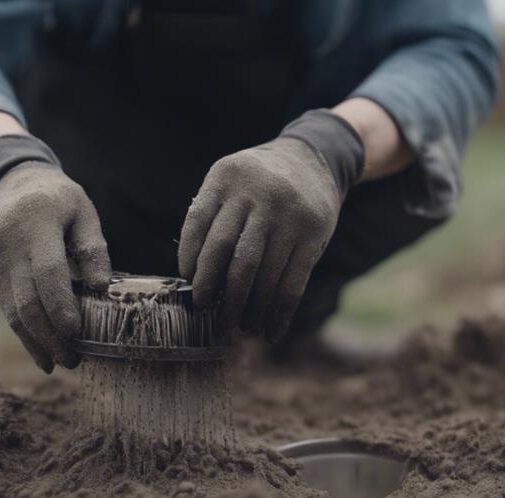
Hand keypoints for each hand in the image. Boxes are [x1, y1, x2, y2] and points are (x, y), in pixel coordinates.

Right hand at [0, 162, 110, 371]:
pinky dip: (24, 333)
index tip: (77, 333)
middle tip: (73, 360)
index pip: (47, 272)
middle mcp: (8, 246)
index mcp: (36, 224)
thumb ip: (93, 247)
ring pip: (12, 311)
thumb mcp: (82, 209)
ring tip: (60, 362)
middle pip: (27, 300)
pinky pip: (6, 308)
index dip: (61, 306)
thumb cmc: (56, 198)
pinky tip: (41, 351)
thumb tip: (102, 286)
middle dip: (50, 335)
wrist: (5, 181)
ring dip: (36, 341)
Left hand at [179, 110, 363, 340]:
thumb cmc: (258, 182)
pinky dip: (280, 313)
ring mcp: (287, 215)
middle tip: (209, 317)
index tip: (191, 287)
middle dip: (216, 292)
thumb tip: (194, 278)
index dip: (191, 261)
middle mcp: (257, 194)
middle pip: (229, 254)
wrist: (313, 159)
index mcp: (226, 177)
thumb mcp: (231, 180)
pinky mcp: (312, 235)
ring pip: (261, 274)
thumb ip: (213, 216)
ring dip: (249, 309)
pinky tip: (271, 331)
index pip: (198, 225)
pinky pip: (292, 282)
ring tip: (241, 328)